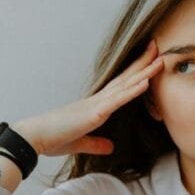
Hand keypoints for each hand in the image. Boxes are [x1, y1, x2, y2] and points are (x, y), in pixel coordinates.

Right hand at [11, 40, 163, 155]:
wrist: (33, 137)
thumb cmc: (52, 138)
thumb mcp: (79, 143)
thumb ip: (95, 143)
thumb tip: (109, 147)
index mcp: (94, 106)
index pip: (119, 86)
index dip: (134, 73)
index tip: (147, 61)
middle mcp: (97, 100)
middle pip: (125, 79)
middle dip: (142, 63)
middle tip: (158, 48)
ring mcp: (96, 105)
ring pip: (125, 85)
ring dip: (144, 72)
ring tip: (160, 59)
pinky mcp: (94, 113)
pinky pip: (117, 100)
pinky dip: (132, 90)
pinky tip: (146, 82)